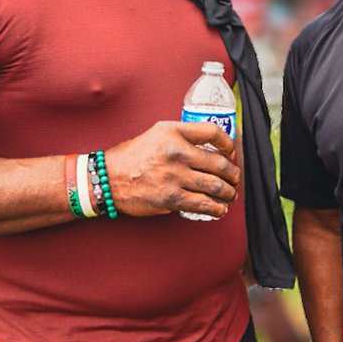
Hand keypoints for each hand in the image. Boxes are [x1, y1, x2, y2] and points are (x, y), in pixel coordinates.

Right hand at [106, 121, 239, 218]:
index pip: (212, 132)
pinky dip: (216, 209)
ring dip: (228, 193)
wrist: (107, 178)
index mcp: (173, 132)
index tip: (231, 152)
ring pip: (215, 186)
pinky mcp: (171, 199)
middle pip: (220, 164)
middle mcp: (176, 152)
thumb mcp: (156, 134)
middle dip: (233, 174)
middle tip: (235, 179)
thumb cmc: (132, 157)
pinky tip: (219, 209)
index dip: (228, 144)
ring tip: (229, 195)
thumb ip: (182, 136)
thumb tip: (211, 147)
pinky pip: (203, 205)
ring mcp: (174, 177)